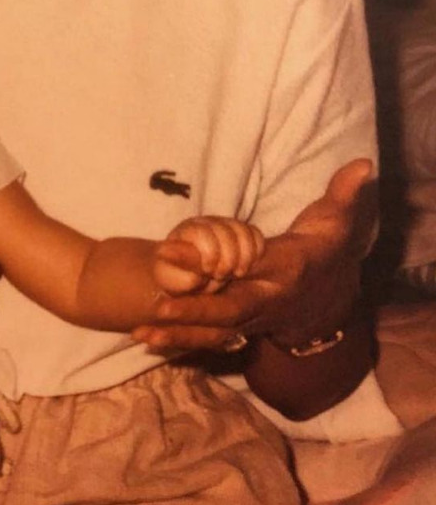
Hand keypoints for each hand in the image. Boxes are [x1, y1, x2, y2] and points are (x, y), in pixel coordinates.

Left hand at [132, 159, 375, 354]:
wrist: (329, 300)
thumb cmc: (324, 252)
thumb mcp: (336, 220)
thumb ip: (343, 193)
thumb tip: (364, 164)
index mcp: (284, 270)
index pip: (253, 267)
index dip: (227, 265)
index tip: (197, 261)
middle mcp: (266, 300)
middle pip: (230, 309)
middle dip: (195, 311)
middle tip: (158, 307)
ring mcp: (250, 320)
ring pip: (214, 332)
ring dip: (178, 334)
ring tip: (140, 332)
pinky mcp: (236, 329)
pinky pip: (206, 340)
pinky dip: (178, 341)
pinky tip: (144, 338)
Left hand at [155, 216, 264, 294]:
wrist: (193, 282)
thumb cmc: (181, 282)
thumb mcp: (177, 279)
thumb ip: (178, 267)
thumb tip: (165, 251)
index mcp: (187, 231)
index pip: (203, 232)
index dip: (210, 253)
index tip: (207, 271)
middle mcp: (206, 222)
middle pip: (225, 231)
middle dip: (226, 260)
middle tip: (220, 276)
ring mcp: (224, 225)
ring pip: (242, 231)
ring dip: (242, 258)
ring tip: (233, 274)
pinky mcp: (241, 232)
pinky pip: (255, 235)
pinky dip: (255, 253)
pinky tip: (243, 267)